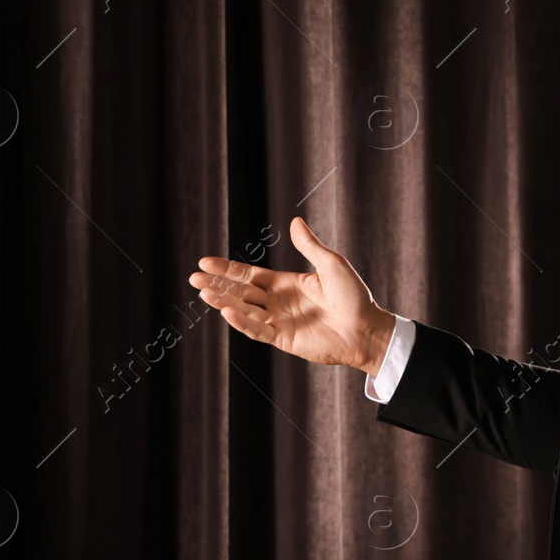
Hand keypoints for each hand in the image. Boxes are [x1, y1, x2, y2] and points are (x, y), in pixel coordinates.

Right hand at [189, 216, 395, 373]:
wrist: (366, 329)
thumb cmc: (354, 296)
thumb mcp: (331, 265)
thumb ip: (310, 246)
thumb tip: (295, 221)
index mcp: (286, 283)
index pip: (249, 275)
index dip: (227, 269)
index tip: (204, 262)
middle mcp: (278, 302)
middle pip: (240, 292)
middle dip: (217, 285)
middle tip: (193, 278)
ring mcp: (279, 321)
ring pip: (244, 311)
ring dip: (223, 302)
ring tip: (203, 293)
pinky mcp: (284, 339)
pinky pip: (258, 330)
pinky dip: (242, 322)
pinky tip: (227, 312)